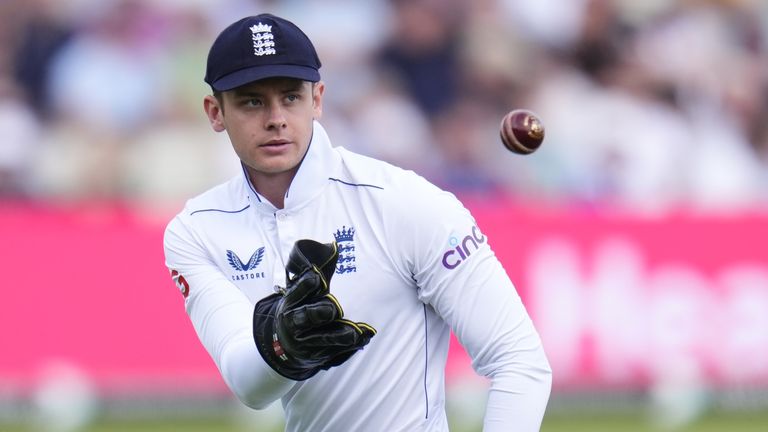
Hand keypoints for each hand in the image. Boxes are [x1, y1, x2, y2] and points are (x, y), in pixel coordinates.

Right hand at [253, 239, 375, 380]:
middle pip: (304, 318)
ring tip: (356, 333)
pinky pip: (333, 352)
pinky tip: (363, 339)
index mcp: (289, 304)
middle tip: (332, 309)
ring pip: (321, 339)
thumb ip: (316, 273)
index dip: (305, 286)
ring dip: (339, 336)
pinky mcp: (317, 355)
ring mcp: (304, 342)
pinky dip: (348, 348)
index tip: (316, 278)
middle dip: (317, 313)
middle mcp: (294, 324)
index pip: (295, 293)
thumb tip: (331, 246)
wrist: (283, 344)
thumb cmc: (299, 308)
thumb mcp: (300, 292)